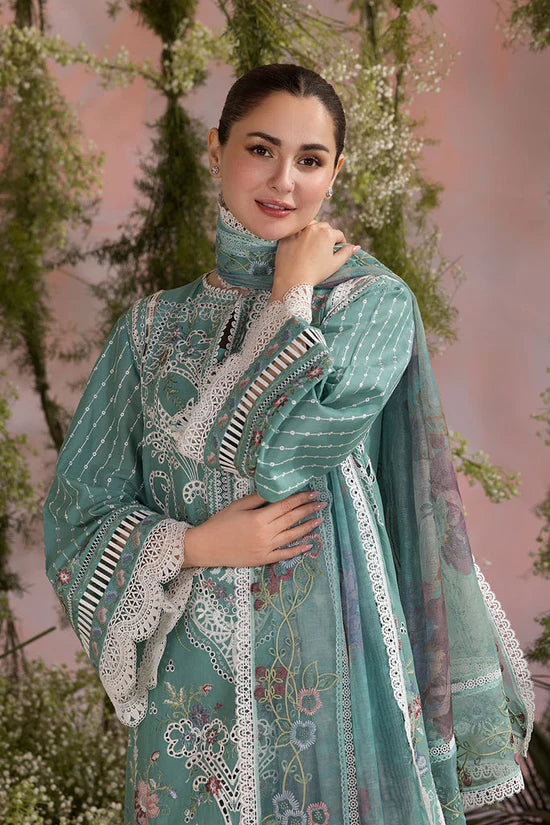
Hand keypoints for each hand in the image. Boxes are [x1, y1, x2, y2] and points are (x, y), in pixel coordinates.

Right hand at [182, 490, 327, 567]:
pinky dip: (298, 550)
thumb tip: (275, 489)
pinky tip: (309, 544)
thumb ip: (257, 498)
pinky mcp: (263, 559)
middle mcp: (265, 533)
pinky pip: (284, 554)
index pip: (285, 505)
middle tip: (322, 503)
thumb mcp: (237, 506)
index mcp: (259, 518)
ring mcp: (265, 548)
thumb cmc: (220, 523)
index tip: (312, 492)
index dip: (300, 498)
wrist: (206, 547)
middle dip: (308, 510)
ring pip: (292, 536)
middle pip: (292, 519)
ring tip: (320, 520)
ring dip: (308, 527)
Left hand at [271, 219, 359, 299]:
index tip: (339, 248)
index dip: (341, 242)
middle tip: (326, 247)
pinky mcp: (287, 236)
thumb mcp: (335, 264)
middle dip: (327, 235)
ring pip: (310, 226)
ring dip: (314, 231)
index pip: (338, 234)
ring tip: (313, 243)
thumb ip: (346, 253)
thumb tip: (356, 247)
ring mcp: (298, 230)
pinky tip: (299, 245)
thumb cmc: (315, 273)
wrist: (292, 279)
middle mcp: (313, 227)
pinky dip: (299, 235)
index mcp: (327, 233)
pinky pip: (295, 231)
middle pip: (324, 227)